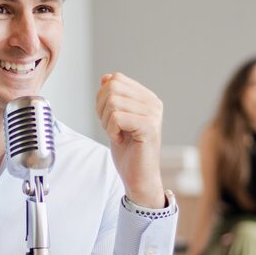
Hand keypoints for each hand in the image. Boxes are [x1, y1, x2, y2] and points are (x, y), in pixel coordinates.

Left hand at [95, 73, 164, 207]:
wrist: (138, 177)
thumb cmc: (127, 151)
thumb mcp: (114, 120)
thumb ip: (112, 98)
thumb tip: (106, 78)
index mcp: (147, 98)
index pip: (116, 78)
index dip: (103, 97)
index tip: (109, 118)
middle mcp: (153, 102)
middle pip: (113, 87)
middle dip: (102, 108)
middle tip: (111, 127)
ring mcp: (153, 114)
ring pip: (113, 102)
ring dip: (107, 121)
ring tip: (117, 134)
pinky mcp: (149, 127)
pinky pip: (117, 117)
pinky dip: (111, 131)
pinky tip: (120, 140)